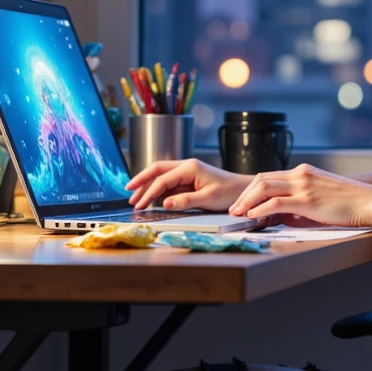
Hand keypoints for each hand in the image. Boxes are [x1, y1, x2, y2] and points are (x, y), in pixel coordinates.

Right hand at [127, 158, 248, 210]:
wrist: (242, 190)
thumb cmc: (229, 193)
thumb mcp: (208, 199)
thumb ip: (185, 201)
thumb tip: (165, 203)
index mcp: (190, 168)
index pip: (163, 179)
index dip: (149, 191)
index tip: (140, 203)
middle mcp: (186, 166)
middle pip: (156, 170)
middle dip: (141, 181)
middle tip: (129, 195)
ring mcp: (187, 172)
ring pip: (160, 175)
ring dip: (147, 185)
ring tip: (136, 198)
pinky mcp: (188, 179)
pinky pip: (168, 182)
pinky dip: (157, 189)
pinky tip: (151, 198)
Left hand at [227, 164, 371, 226]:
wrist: (370, 202)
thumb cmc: (349, 205)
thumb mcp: (321, 200)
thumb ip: (300, 205)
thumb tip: (281, 217)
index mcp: (304, 172)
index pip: (270, 176)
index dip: (252, 190)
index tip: (243, 202)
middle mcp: (301, 174)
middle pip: (261, 179)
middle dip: (244, 195)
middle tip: (234, 209)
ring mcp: (303, 185)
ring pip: (264, 188)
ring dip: (247, 202)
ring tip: (238, 214)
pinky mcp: (307, 199)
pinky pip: (275, 202)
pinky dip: (259, 209)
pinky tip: (252, 216)